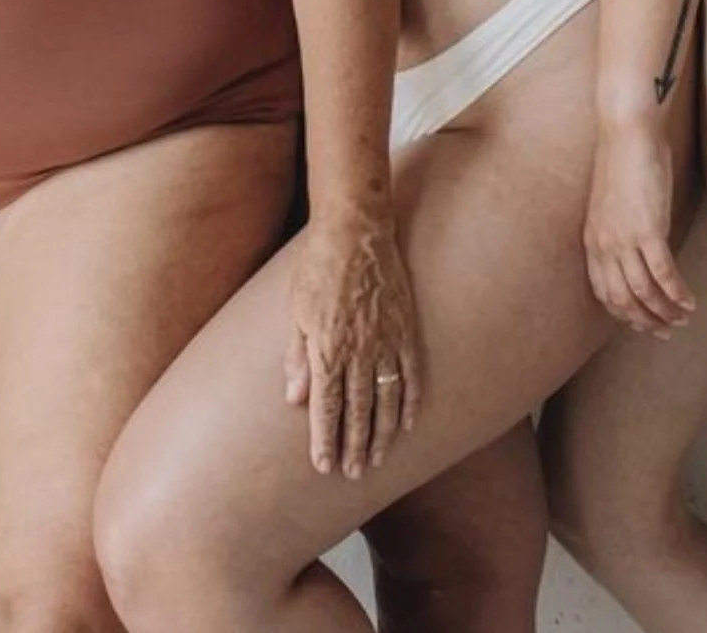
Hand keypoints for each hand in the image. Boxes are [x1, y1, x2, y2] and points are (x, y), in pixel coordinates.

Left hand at [286, 213, 420, 477]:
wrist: (355, 233)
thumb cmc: (317, 268)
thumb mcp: (296, 312)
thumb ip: (296, 357)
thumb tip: (295, 398)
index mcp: (327, 349)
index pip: (326, 408)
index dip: (325, 439)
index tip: (324, 466)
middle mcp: (358, 352)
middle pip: (358, 412)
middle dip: (354, 446)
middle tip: (353, 473)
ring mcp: (386, 343)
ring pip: (386, 400)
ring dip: (382, 433)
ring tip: (378, 459)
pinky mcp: (405, 330)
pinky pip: (411, 375)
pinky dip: (410, 402)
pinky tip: (407, 424)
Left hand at [584, 122, 694, 336]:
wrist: (625, 137)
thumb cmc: (622, 167)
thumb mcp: (612, 208)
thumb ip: (619, 233)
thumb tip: (638, 252)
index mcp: (592, 240)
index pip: (604, 291)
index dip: (624, 313)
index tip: (642, 324)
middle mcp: (604, 245)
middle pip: (623, 299)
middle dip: (646, 320)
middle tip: (667, 331)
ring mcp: (624, 239)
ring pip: (644, 291)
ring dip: (666, 311)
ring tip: (683, 319)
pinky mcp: (647, 230)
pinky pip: (663, 273)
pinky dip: (677, 293)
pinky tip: (689, 302)